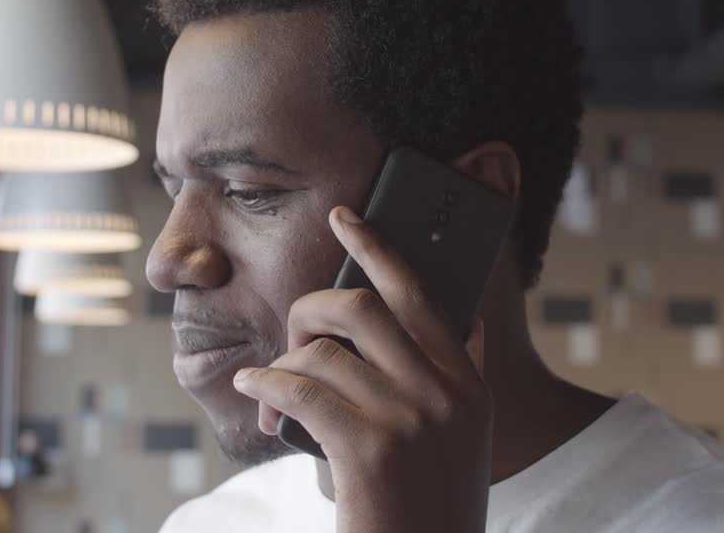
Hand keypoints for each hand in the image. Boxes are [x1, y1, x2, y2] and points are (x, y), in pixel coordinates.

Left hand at [232, 206, 492, 532]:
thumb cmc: (428, 507)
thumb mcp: (462, 439)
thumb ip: (458, 379)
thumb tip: (466, 322)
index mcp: (468, 384)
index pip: (419, 296)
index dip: (377, 250)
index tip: (344, 218)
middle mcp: (446, 394)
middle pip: (361, 309)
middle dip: (310, 311)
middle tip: (294, 337)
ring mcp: (411, 421)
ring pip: (323, 353)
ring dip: (283, 365)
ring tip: (271, 387)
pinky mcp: (371, 451)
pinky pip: (301, 390)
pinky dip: (267, 384)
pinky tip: (255, 388)